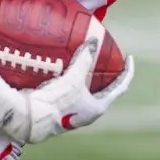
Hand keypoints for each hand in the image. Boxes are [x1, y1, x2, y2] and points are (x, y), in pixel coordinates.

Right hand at [7, 38, 134, 143]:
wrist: (30, 118)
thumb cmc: (57, 101)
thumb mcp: (74, 78)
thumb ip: (85, 59)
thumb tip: (94, 41)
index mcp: (98, 107)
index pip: (120, 87)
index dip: (127, 71)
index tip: (129, 57)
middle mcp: (88, 112)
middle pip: (104, 89)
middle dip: (106, 73)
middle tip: (106, 58)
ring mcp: (74, 112)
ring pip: (86, 91)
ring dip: (88, 76)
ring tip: (87, 59)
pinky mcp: (60, 110)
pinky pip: (72, 91)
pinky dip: (73, 79)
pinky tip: (67, 68)